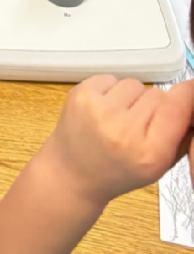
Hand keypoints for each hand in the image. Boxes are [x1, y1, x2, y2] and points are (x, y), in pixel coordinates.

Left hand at [43, 73, 193, 207]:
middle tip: (139, 125)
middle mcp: (124, 130)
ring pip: (134, 84)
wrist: (72, 175)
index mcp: (149, 153)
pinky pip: (110, 78)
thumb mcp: (159, 165)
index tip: (190, 89)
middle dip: (153, 106)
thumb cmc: (120, 171)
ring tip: (118, 118)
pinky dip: (110, 91)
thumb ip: (182, 135)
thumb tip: (192, 99)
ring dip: (131, 98)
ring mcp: (99, 110)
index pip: (178, 107)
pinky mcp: (79, 95)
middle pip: (157, 94)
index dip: (187, 94)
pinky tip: (102, 112)